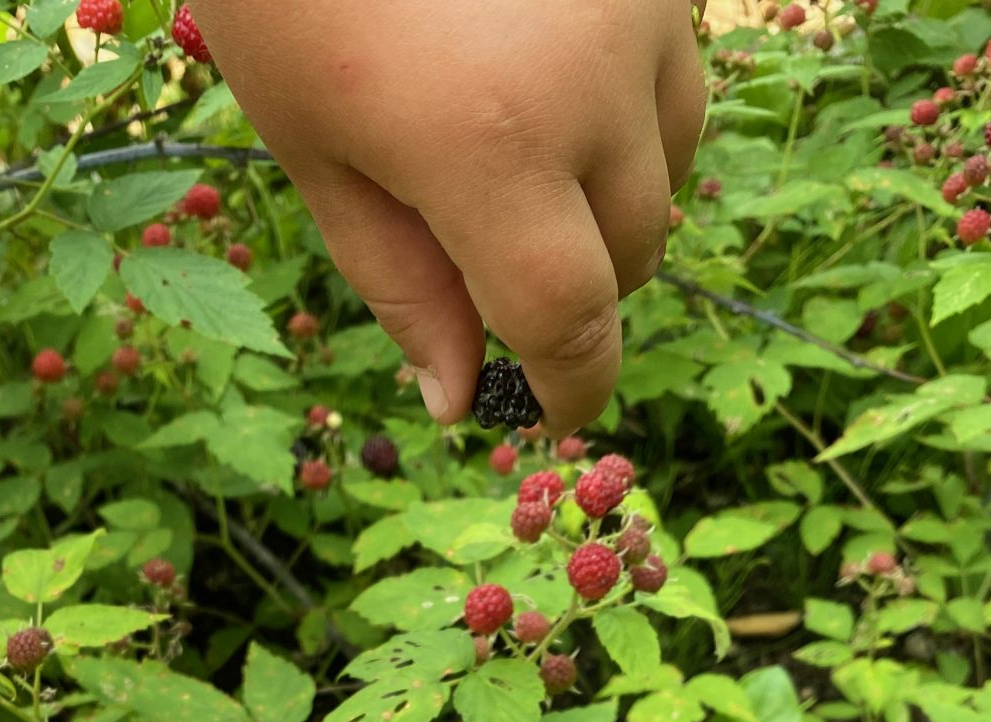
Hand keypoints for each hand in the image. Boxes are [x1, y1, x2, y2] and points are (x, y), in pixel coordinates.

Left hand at [196, 0, 705, 432]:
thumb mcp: (314, 146)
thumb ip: (399, 280)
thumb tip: (459, 395)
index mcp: (490, 148)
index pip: (573, 321)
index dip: (569, 390)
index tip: (546, 412)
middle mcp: (593, 83)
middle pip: (633, 256)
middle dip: (572, 292)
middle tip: (489, 271)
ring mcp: (641, 6)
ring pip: (671, 168)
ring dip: (611, 205)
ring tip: (515, 163)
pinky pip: (676, 74)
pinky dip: (628, 114)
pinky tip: (546, 81)